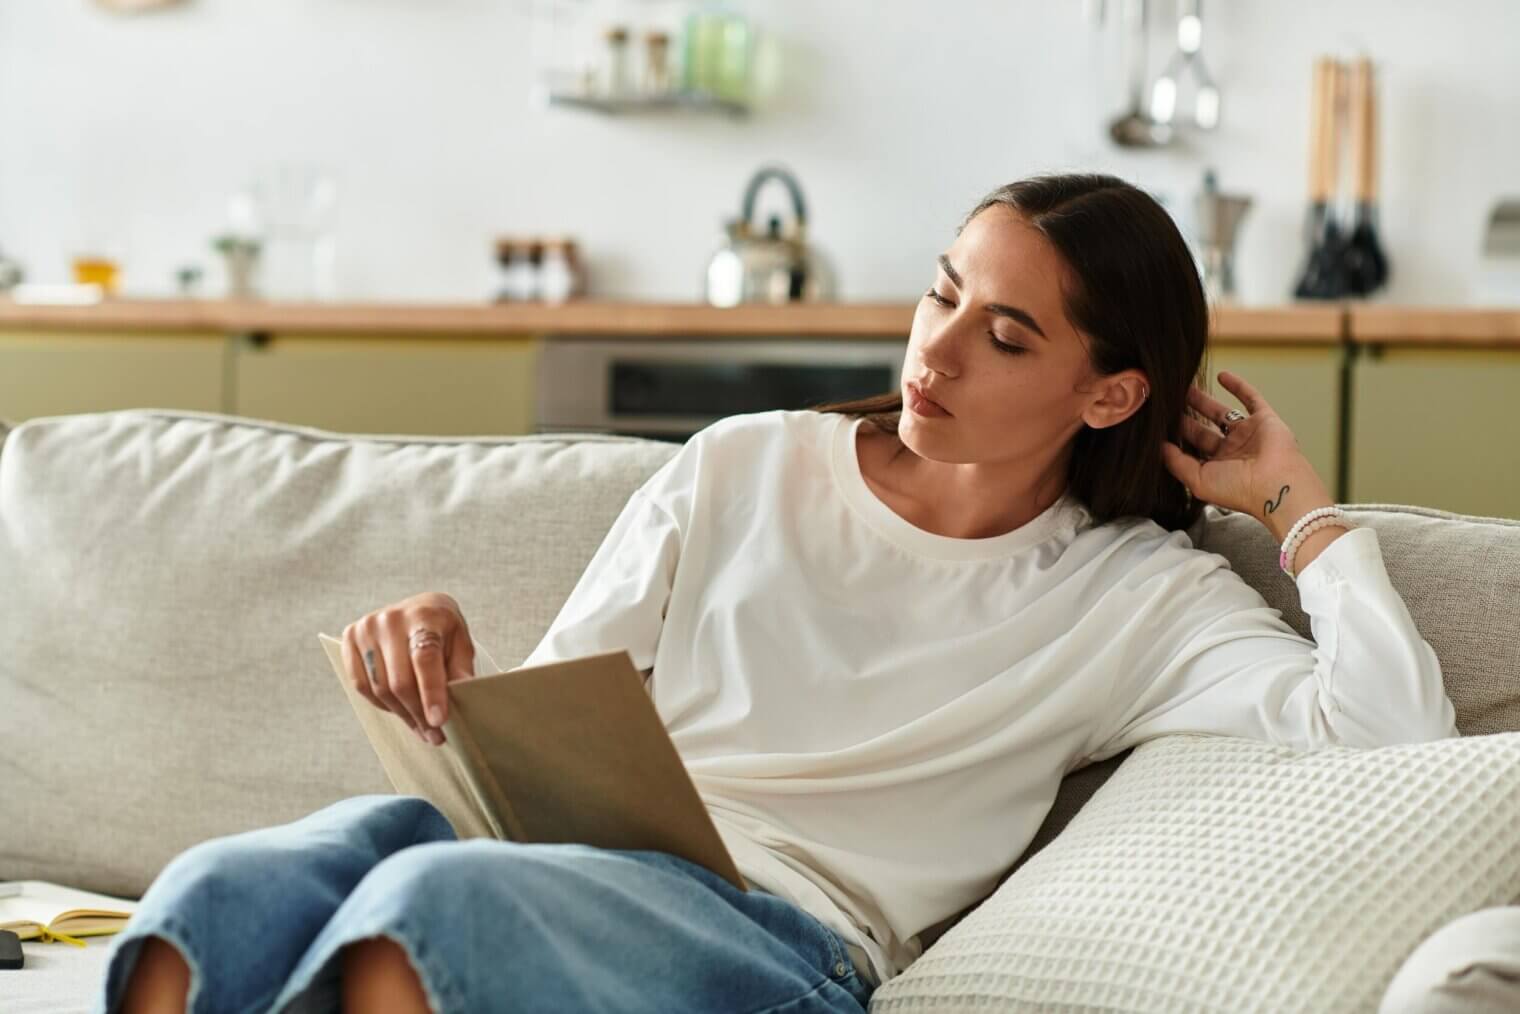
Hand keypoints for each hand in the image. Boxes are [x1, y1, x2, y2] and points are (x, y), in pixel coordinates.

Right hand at [342, 592, 475, 746]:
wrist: (417, 608)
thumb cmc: (443, 629)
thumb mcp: (461, 641)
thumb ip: (461, 667)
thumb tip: (461, 696)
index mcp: (424, 615)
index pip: (425, 658)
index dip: (431, 692)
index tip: (439, 721)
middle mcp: (391, 619)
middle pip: (400, 680)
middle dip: (418, 714)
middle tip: (435, 735)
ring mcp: (367, 628)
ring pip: (380, 688)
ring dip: (402, 715)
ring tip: (421, 729)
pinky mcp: (350, 637)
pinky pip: (361, 685)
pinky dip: (381, 704)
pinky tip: (400, 711)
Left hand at [1161, 370, 1332, 530]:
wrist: (1276, 483)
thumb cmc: (1238, 488)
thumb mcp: (1198, 480)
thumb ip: (1176, 463)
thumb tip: (1158, 447)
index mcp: (1217, 466)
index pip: (1192, 446)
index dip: (1176, 433)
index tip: (1158, 420)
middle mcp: (1232, 450)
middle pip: (1203, 428)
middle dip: (1185, 414)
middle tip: (1167, 400)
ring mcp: (1248, 434)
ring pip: (1222, 411)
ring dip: (1203, 399)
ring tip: (1183, 386)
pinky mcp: (1264, 419)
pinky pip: (1251, 398)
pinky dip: (1238, 386)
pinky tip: (1221, 375)